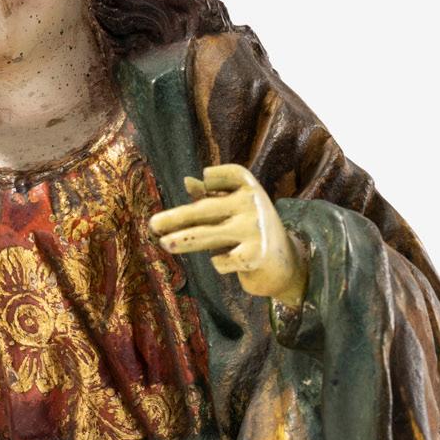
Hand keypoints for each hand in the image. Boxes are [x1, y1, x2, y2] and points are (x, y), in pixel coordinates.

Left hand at [148, 164, 307, 305]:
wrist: (287, 265)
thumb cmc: (253, 231)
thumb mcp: (238, 209)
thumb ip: (214, 195)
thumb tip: (188, 181)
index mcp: (250, 188)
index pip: (229, 175)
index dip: (213, 177)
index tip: (201, 178)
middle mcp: (254, 204)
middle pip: (207, 208)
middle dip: (177, 217)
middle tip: (153, 224)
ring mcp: (255, 230)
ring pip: (208, 234)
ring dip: (184, 240)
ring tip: (164, 243)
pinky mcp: (254, 255)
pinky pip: (221, 259)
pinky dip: (218, 262)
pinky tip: (225, 261)